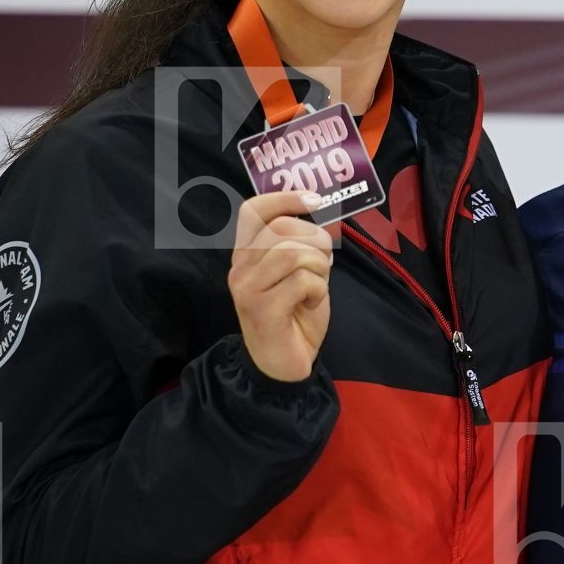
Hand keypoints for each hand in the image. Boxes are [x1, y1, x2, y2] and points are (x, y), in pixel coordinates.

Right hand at [228, 191, 334, 382]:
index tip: (315, 200)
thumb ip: (299, 245)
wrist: (283, 366)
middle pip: (281, 229)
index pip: (253, 210)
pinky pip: (302, 281)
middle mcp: (239, 268)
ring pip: (293, 253)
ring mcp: (248, 289)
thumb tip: (318, 214)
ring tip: (316, 286)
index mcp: (246, 255)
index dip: (284, 198)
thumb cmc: (294, 316)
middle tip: (324, 264)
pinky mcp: (262, 309)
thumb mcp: (296, 273)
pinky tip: (311, 304)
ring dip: (319, 267)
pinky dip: (319, 290)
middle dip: (316, 241)